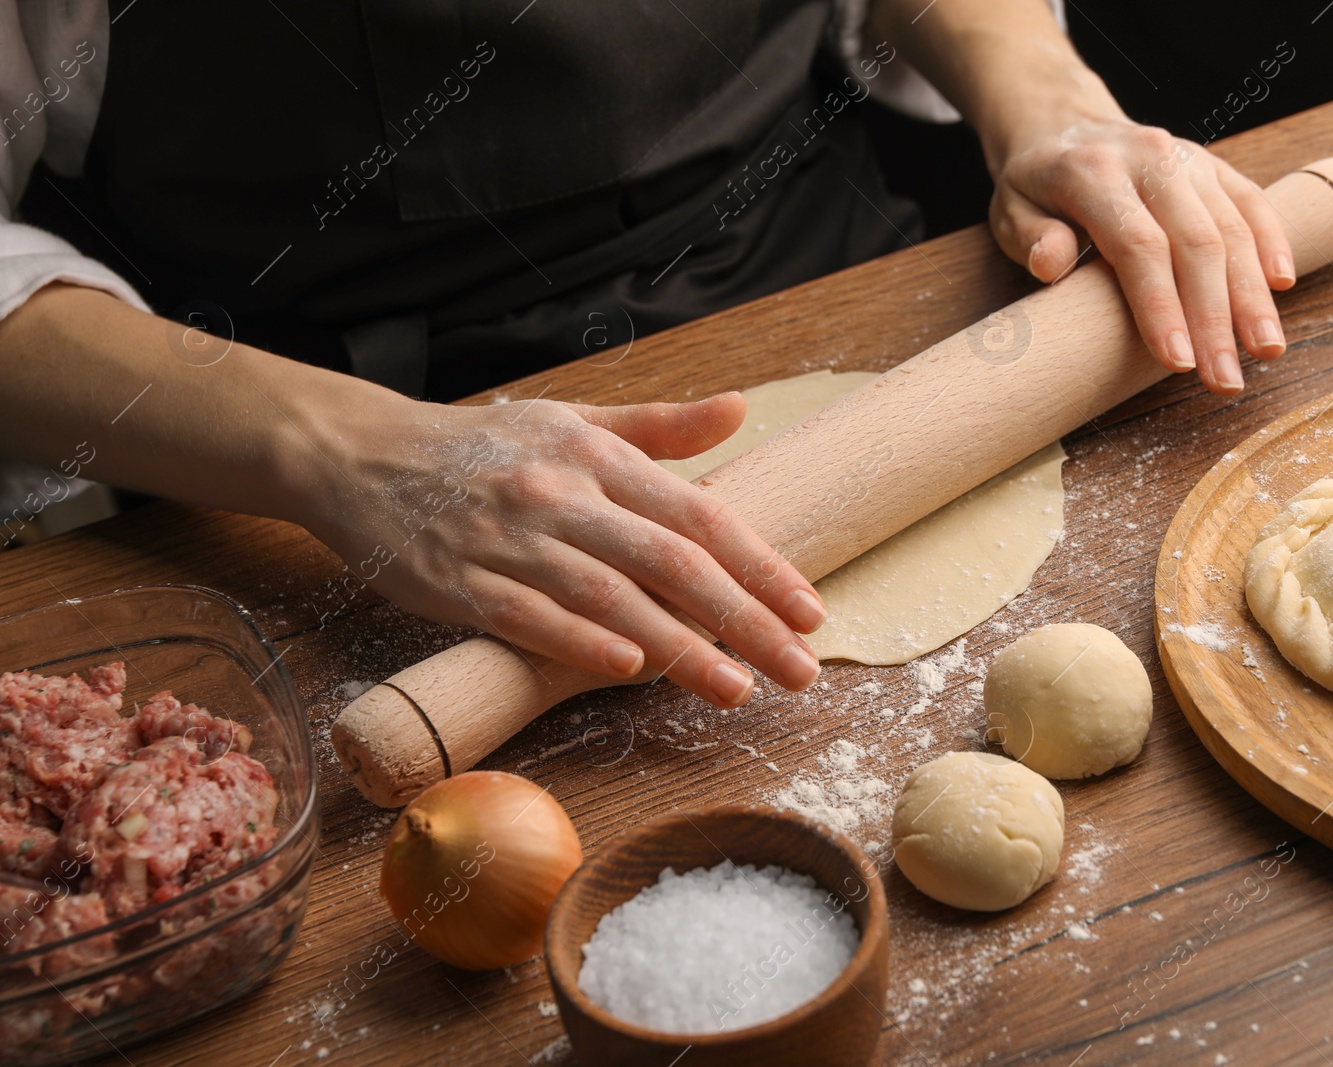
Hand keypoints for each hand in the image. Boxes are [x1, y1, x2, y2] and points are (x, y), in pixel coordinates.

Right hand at [295, 391, 824, 707]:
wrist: (359, 454)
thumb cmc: (479, 446)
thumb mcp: (570, 420)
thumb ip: (657, 427)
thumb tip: (739, 409)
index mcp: (596, 456)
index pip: (699, 515)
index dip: (760, 565)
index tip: (810, 610)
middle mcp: (562, 495)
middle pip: (672, 563)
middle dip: (744, 620)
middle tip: (800, 669)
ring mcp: (510, 540)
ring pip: (610, 598)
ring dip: (679, 647)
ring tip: (736, 688)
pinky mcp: (460, 582)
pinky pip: (529, 617)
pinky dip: (580, 643)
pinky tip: (629, 670)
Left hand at [988, 118, 1295, 393]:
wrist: (1062, 125)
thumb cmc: (1035, 186)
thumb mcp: (1010, 211)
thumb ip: (1030, 238)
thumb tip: (1052, 266)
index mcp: (1094, 173)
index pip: (1138, 245)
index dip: (1161, 305)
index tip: (1178, 361)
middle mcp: (1150, 159)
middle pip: (1196, 243)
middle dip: (1215, 318)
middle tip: (1226, 380)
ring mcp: (1189, 159)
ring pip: (1233, 228)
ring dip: (1252, 296)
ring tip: (1266, 351)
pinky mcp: (1214, 166)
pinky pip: (1253, 202)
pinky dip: (1272, 243)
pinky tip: (1283, 285)